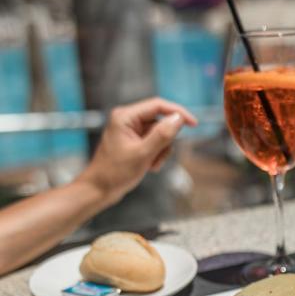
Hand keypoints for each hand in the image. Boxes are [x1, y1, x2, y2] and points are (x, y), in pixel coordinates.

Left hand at [78, 98, 196, 204]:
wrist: (99, 190)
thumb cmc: (114, 173)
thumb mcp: (143, 154)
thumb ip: (162, 135)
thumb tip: (178, 119)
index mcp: (125, 117)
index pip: (158, 106)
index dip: (178, 113)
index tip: (193, 123)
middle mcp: (128, 120)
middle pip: (160, 122)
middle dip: (164, 142)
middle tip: (157, 157)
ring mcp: (131, 131)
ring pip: (160, 134)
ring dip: (160, 151)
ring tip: (150, 164)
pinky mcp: (134, 141)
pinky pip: (154, 143)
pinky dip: (156, 155)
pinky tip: (148, 166)